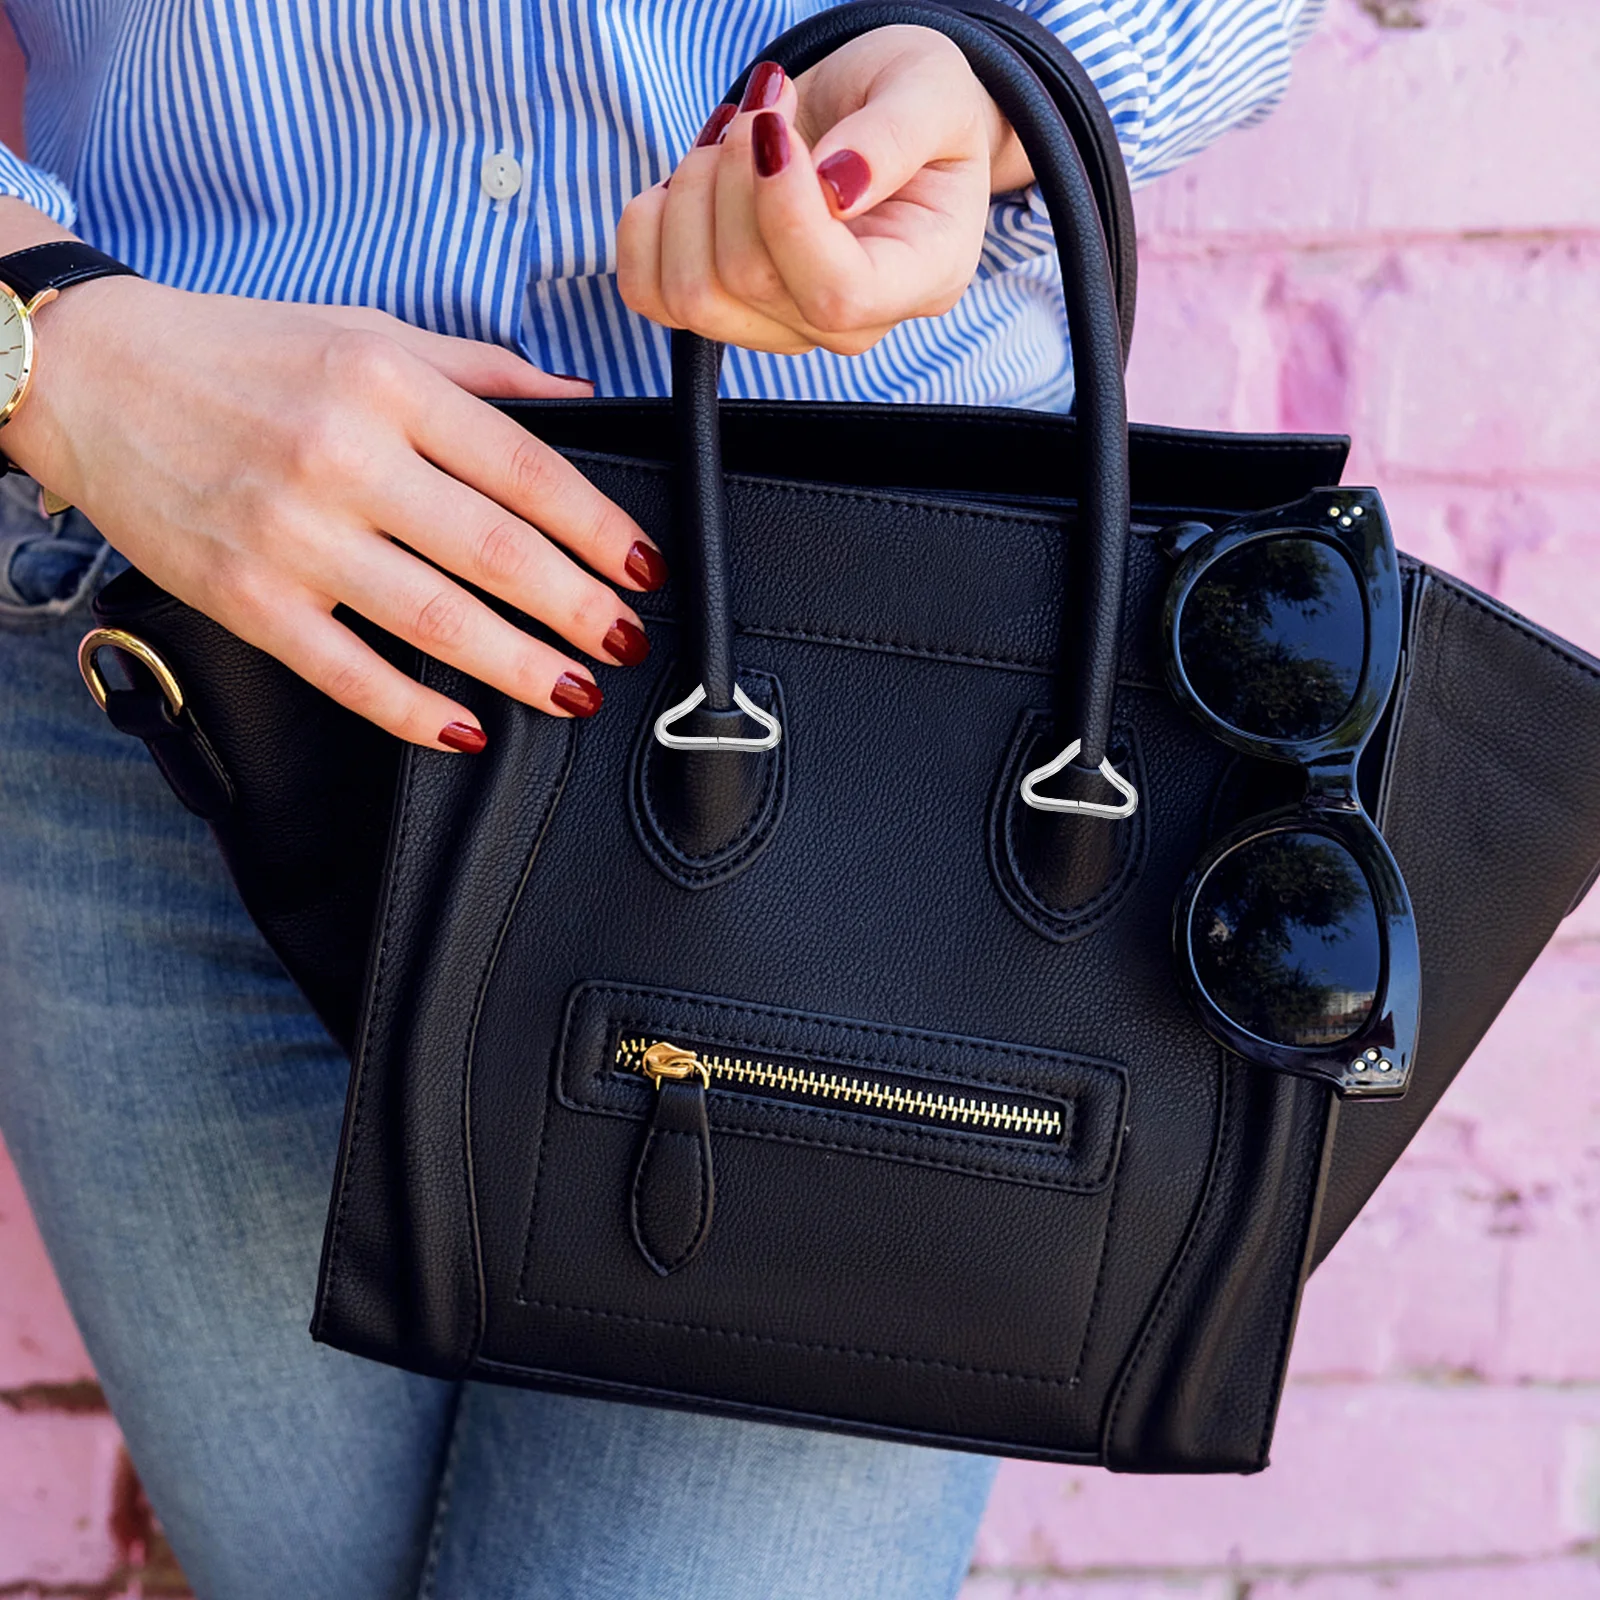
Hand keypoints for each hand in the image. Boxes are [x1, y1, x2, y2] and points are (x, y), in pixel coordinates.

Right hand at [3, 275, 666, 749]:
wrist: (93, 377)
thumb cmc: (238, 354)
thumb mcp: (367, 333)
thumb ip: (480, 371)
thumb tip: (577, 401)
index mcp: (386, 384)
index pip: (526, 471)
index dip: (599, 531)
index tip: (643, 568)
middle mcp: (344, 457)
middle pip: (496, 552)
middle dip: (579, 609)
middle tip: (624, 640)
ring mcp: (293, 533)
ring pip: (437, 620)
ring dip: (521, 666)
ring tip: (574, 691)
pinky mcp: (248, 597)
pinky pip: (348, 672)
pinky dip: (414, 711)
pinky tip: (466, 727)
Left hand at [616, 26, 1031, 356]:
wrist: (876, 116)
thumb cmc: (916, 103)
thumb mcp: (932, 90)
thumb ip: (894, 136)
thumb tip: (833, 188)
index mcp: (921, 276)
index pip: (837, 295)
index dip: (786, 215)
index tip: (777, 130)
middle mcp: (850, 324)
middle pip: (751, 282)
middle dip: (735, 171)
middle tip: (763, 107)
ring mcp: (782, 328)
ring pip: (692, 294)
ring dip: (692, 191)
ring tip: (735, 133)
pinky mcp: (724, 311)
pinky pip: (650, 293)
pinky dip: (650, 222)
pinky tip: (695, 174)